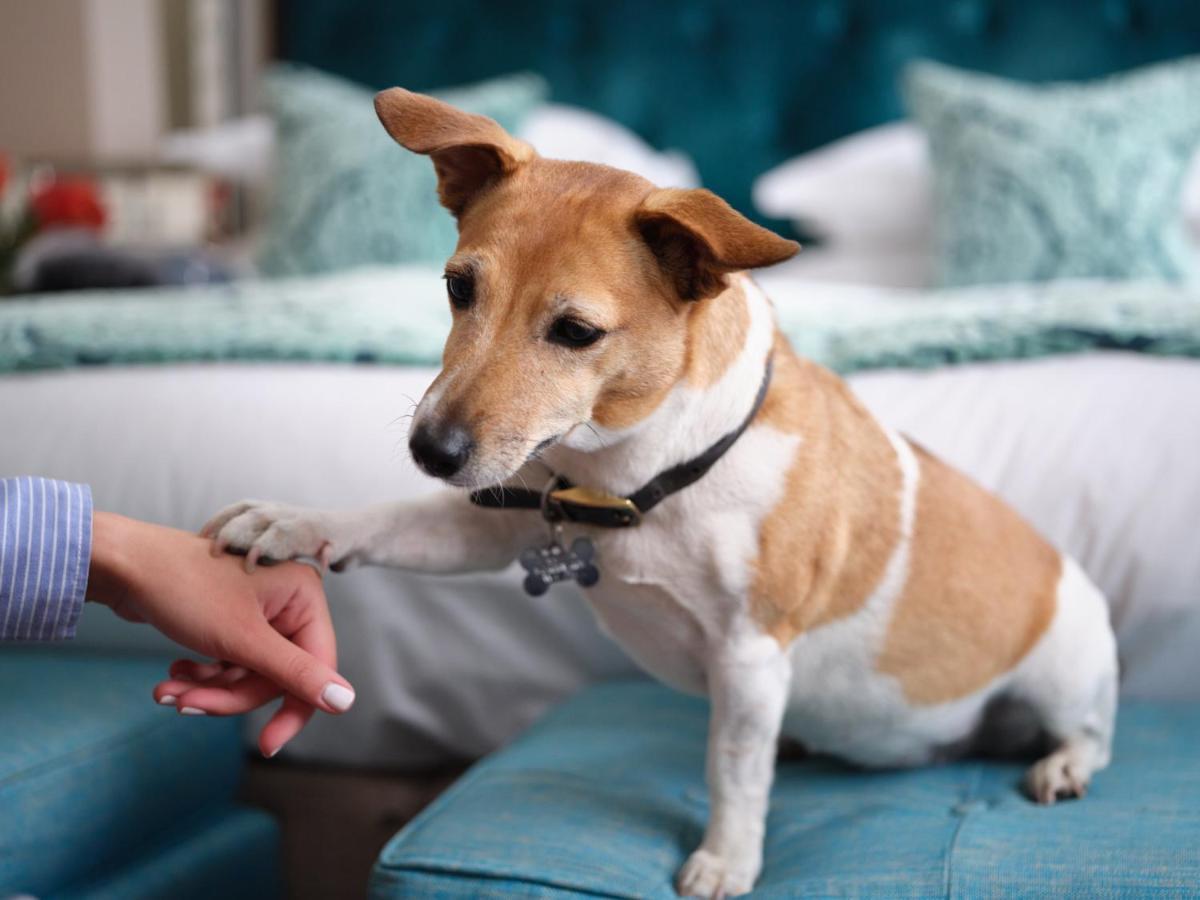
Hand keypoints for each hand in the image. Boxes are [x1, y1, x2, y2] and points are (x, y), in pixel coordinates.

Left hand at [88, 511, 354, 756]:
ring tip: (167, 691)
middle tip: (186, 704)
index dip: (293, 710)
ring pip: (248, 675)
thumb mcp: (243, 640)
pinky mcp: (231, 621)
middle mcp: (288, 603)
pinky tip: (173, 675)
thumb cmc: (185, 589)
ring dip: (209, 689)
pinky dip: (202, 676)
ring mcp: (260, 613)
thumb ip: (296, 674)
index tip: (267, 745)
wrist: (124, 564)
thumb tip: (346, 701)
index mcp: (304, 598)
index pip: (316, 667)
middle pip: (276, 676)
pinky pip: (230, 664)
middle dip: (228, 695)